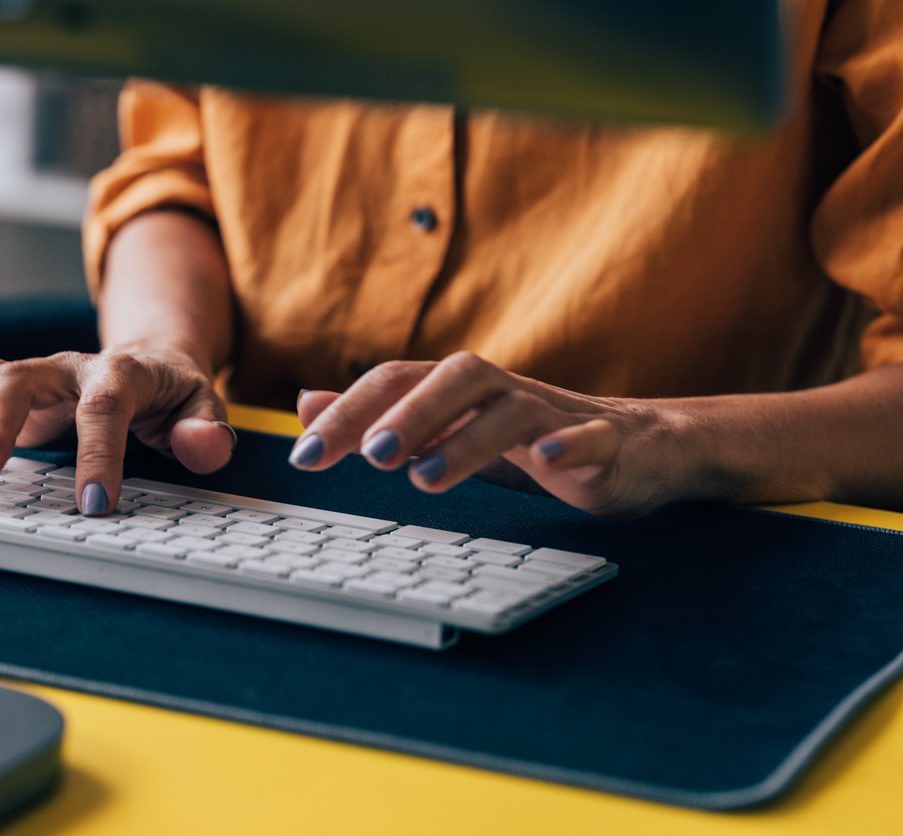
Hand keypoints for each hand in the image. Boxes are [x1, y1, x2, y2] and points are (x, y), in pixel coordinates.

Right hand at [0, 345, 235, 514]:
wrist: (153, 360)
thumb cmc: (174, 393)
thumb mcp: (205, 407)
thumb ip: (207, 429)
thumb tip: (207, 446)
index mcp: (123, 373)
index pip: (104, 407)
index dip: (98, 455)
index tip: (93, 506)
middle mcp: (72, 368)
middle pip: (23, 378)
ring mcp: (39, 376)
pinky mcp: (16, 388)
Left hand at [289, 352, 683, 519]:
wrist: (640, 446)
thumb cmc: (530, 439)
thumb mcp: (448, 432)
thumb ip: (379, 419)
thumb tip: (306, 403)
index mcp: (461, 390)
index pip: (396, 382)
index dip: (348, 413)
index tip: (303, 456)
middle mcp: (503, 391)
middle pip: (453, 378)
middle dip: (406, 415)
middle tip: (368, 459)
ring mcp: (557, 414)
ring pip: (511, 409)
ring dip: (466, 440)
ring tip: (425, 478)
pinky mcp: (607, 443)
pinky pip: (591, 436)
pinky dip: (568, 444)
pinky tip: (545, 461)